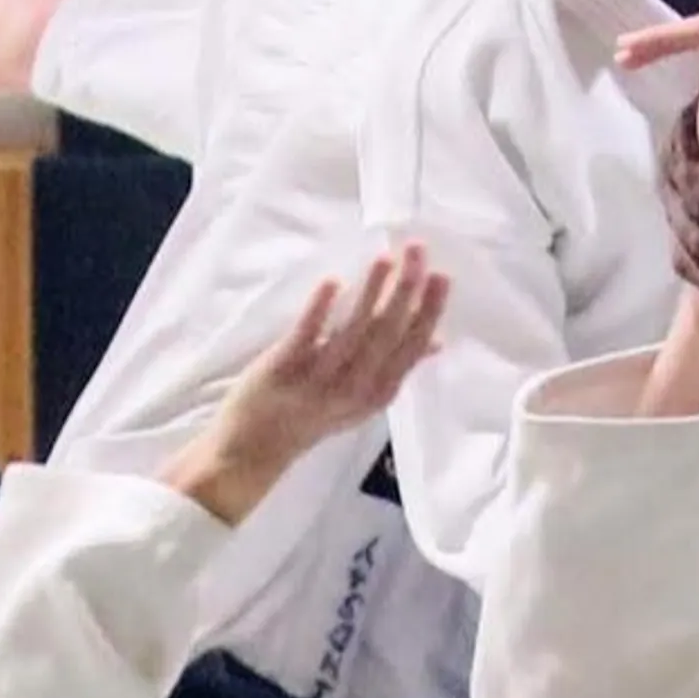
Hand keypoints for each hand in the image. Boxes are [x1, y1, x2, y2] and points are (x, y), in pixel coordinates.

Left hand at [167, 246, 447, 524]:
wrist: (257, 447)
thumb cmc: (316, 414)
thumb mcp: (364, 398)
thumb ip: (397, 367)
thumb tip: (439, 341)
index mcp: (379, 392)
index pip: (412, 346)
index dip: (428, 311)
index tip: (441, 276)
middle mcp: (355, 387)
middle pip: (388, 333)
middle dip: (406, 290)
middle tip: (417, 250)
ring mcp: (320, 379)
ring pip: (353, 331)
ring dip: (370, 292)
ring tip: (384, 258)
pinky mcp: (284, 369)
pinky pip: (306, 336)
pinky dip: (320, 309)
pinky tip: (333, 282)